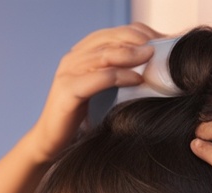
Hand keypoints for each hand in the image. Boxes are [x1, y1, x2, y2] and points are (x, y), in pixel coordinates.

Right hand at [26, 23, 162, 161]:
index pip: (110, 34)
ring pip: (104, 55)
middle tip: (160, 44)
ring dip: (131, 54)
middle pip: (108, 39)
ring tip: (151, 57)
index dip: (136, 32)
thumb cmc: (79, 116)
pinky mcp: (68, 91)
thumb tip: (149, 64)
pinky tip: (138, 79)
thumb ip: (115, 72)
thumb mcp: (99, 89)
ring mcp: (67, 73)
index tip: (160, 39)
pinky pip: (99, 78)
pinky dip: (121, 76)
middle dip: (136, 39)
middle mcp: (72, 59)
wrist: (52, 140)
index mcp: (79, 54)